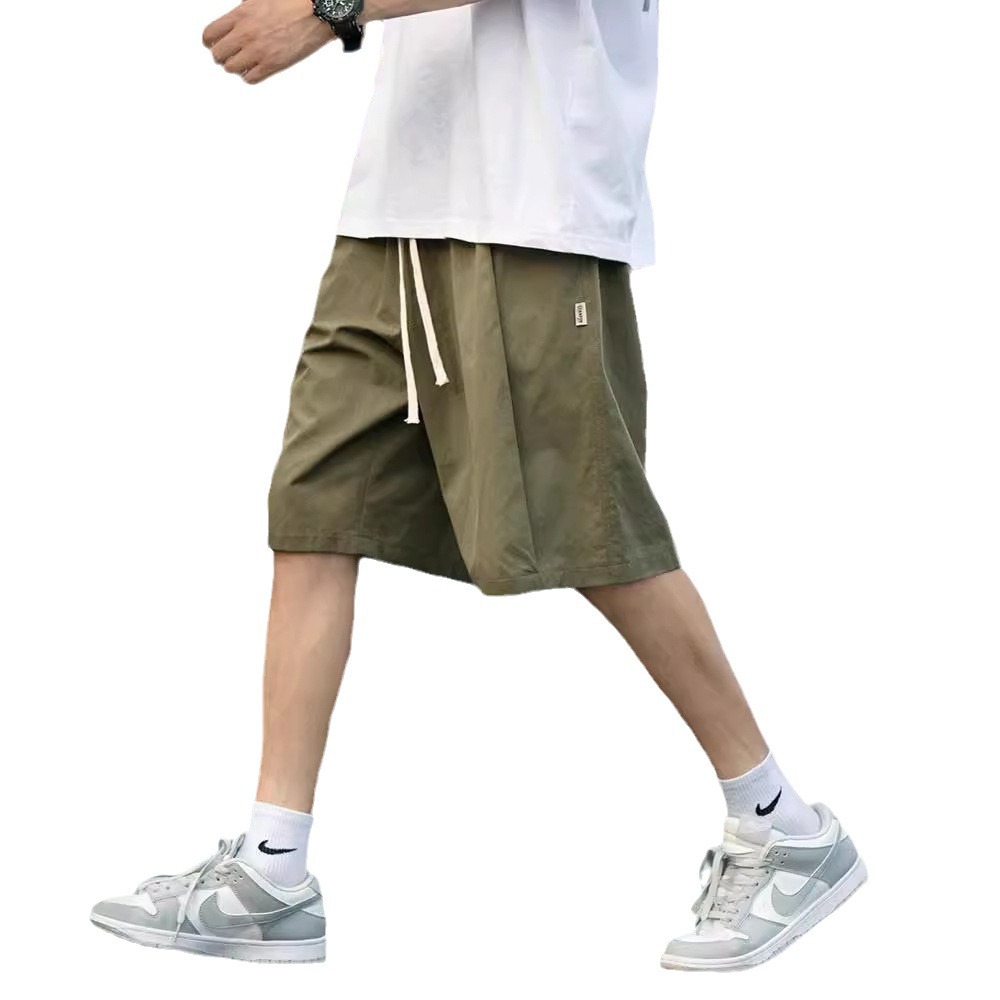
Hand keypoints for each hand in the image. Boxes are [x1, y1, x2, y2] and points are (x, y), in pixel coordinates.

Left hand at [203, 0, 334, 84]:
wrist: (315, 13)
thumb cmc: (292, 3)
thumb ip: (242, 12)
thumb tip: (235, 20)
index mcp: (240, 15)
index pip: (210, 34)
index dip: (210, 41)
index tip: (213, 43)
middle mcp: (246, 34)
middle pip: (218, 54)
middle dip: (221, 55)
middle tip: (228, 54)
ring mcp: (259, 51)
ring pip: (232, 68)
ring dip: (235, 67)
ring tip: (242, 62)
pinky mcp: (273, 65)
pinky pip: (251, 78)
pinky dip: (250, 76)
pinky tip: (255, 69)